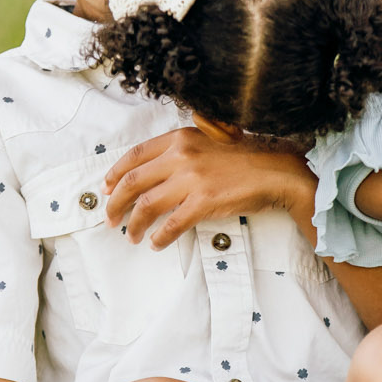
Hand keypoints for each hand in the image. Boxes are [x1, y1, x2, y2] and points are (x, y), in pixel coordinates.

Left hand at [103, 127, 315, 247]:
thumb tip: (155, 169)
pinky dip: (159, 237)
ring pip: (147, 205)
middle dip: (115, 203)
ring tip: (130, 235)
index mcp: (180, 138)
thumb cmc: (245, 158)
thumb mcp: (210, 140)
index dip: (114, 174)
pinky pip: (172, 224)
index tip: (105, 189)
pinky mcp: (204, 201)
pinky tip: (155, 243)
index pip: (134, 155)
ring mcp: (192, 179)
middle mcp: (181, 155)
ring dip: (133, 223)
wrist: (276, 171)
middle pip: (133, 181)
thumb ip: (182, 148)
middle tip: (110, 218)